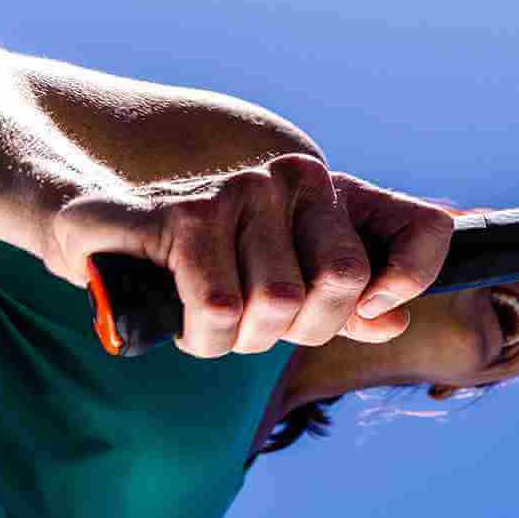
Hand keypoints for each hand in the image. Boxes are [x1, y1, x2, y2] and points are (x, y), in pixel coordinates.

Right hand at [39, 154, 453, 357]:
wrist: (96, 228)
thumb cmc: (199, 258)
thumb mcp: (279, 270)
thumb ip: (343, 296)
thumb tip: (390, 317)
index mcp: (329, 191)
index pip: (422, 229)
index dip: (410, 278)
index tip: (374, 308)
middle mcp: (294, 178)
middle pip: (338, 286)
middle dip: (294, 329)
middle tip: (251, 321)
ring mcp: (240, 191)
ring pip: (274, 307)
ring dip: (235, 339)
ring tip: (209, 317)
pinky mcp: (183, 215)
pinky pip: (217, 307)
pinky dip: (201, 335)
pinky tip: (182, 317)